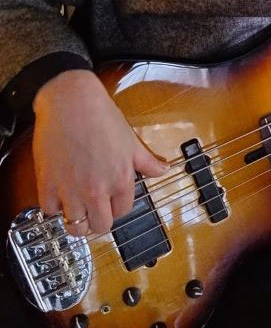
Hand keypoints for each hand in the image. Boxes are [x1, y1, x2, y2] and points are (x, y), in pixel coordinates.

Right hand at [32, 70, 168, 235]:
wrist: (70, 101)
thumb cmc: (101, 116)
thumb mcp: (131, 140)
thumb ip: (148, 162)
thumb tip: (164, 170)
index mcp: (120, 180)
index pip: (123, 211)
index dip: (118, 206)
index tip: (112, 200)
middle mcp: (96, 190)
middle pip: (101, 226)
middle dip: (99, 220)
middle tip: (95, 210)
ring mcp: (71, 190)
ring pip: (75, 227)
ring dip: (77, 220)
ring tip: (77, 209)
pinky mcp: (48, 185)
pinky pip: (51, 211)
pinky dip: (54, 207)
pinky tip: (60, 195)